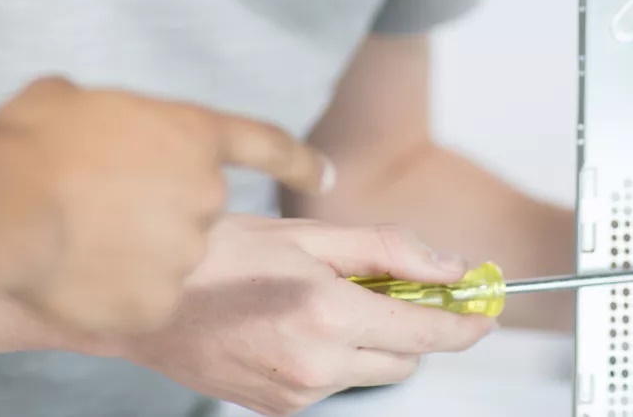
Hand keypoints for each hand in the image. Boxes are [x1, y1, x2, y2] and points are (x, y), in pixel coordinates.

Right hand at [0, 79, 329, 336]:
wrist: (4, 208)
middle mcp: (205, 193)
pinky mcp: (160, 303)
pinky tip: (81, 276)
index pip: (268, 145)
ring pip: (170, 257)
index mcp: (194, 135)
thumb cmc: (32, 143)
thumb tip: (92, 124)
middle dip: (159, 210)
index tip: (323, 175)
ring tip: (80, 239)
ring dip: (135, 252)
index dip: (299, 161)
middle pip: (198, 208)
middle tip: (101, 206)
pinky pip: (145, 299)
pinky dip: (117, 293)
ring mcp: (186, 253)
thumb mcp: (72, 99)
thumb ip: (111, 115)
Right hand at [113, 215, 494, 415]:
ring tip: (318, 297)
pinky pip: (331, 383)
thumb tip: (448, 267)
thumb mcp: (308, 233)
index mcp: (327, 313)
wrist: (146, 302)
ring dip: (365, 339)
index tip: (486, 311)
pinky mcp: (279, 410)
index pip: (427, 333)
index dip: (465, 323)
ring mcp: (297, 394)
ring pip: (369, 372)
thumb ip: (388, 250)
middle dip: (407, 324)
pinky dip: (330, 355)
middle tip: (384, 285)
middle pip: (406, 359)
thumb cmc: (216, 256)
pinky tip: (294, 322)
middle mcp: (316, 364)